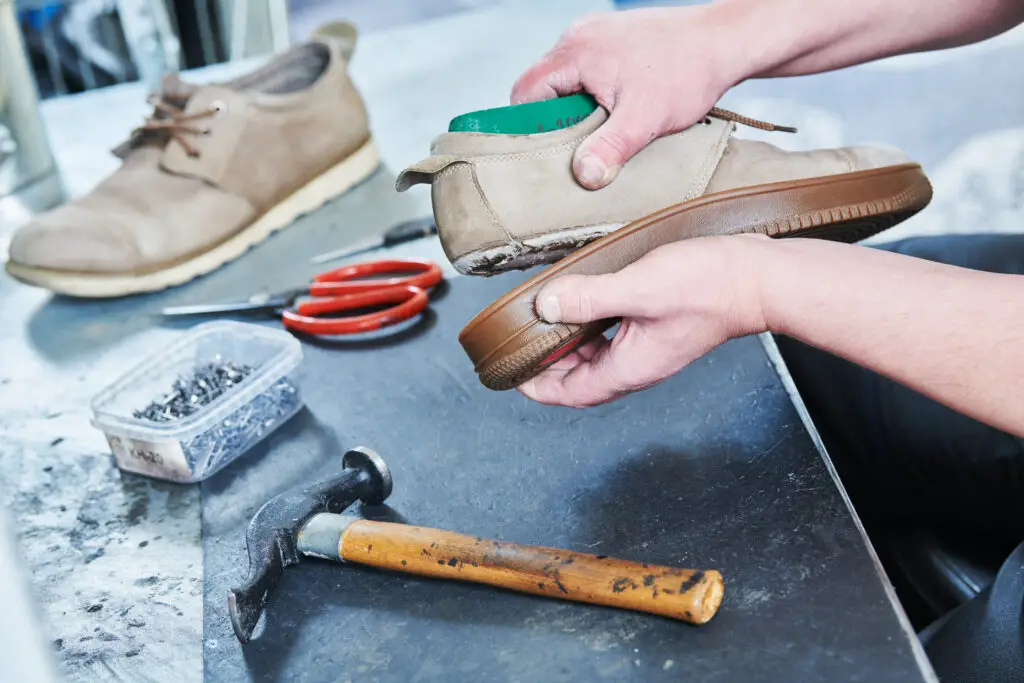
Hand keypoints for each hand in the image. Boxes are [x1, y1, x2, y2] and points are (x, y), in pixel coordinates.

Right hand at [510, 6, 742, 189]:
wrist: (725, 41)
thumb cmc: (689, 70)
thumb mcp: (646, 119)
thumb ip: (610, 148)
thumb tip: (583, 176)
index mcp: (576, 51)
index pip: (525, 92)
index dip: (528, 126)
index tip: (546, 152)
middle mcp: (578, 37)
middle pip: (541, 88)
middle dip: (556, 121)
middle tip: (581, 146)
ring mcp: (594, 35)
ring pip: (564, 82)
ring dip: (577, 109)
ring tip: (604, 128)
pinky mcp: (611, 41)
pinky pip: (584, 73)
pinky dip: (592, 96)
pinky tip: (617, 111)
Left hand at [517, 235, 770, 406]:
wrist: (757, 278)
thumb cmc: (708, 286)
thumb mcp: (639, 288)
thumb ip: (589, 298)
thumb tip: (545, 305)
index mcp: (628, 368)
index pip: (569, 393)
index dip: (535, 387)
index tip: (510, 371)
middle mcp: (636, 365)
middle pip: (578, 377)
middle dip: (546, 361)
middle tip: (520, 337)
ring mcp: (648, 349)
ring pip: (594, 355)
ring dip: (567, 340)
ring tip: (545, 315)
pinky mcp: (657, 329)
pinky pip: (612, 336)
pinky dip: (590, 324)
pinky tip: (583, 299)